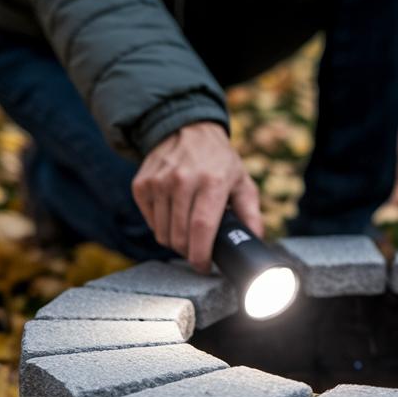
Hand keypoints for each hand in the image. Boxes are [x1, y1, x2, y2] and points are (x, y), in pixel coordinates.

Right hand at [131, 122, 262, 272]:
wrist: (188, 129)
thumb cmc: (219, 162)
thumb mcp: (242, 182)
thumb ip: (251, 214)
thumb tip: (255, 242)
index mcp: (213, 182)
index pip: (202, 228)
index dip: (201, 255)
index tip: (204, 267)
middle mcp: (183, 180)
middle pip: (180, 236)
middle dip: (188, 253)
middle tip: (197, 253)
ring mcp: (159, 181)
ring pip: (162, 232)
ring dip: (174, 242)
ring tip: (187, 235)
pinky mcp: (142, 184)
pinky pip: (150, 221)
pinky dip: (161, 227)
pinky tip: (173, 217)